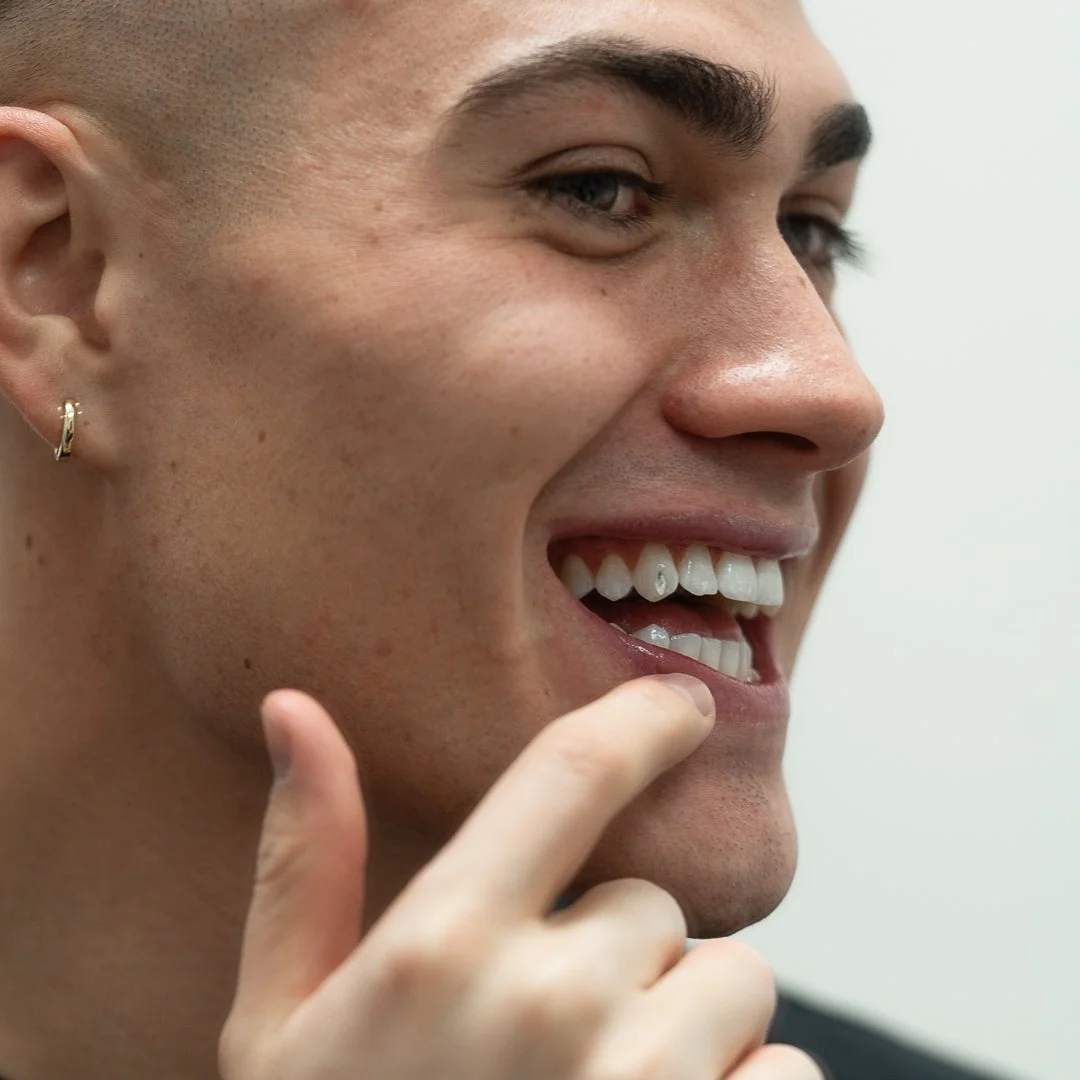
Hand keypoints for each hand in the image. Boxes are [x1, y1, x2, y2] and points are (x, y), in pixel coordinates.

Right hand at [219, 677, 819, 1078]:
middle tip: (545, 1049)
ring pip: (735, 986)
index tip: (685, 704)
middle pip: (659, 908)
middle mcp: (550, 1002)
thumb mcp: (281, 1027)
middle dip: (622, 959)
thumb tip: (293, 709)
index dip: (641, 718)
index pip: (569, 772)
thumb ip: (304, 859)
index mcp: (441, 945)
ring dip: (689, 1033)